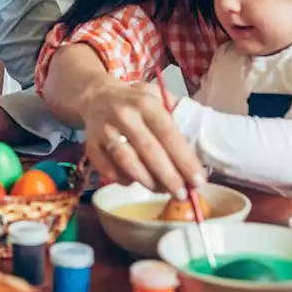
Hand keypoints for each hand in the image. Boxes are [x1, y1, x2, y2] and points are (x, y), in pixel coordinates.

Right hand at [82, 79, 203, 197]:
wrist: (96, 96)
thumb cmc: (135, 102)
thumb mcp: (158, 99)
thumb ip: (177, 118)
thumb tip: (202, 151)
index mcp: (146, 103)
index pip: (169, 134)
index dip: (184, 160)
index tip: (198, 181)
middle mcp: (124, 115)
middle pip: (149, 151)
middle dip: (169, 177)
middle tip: (183, 195)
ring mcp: (104, 130)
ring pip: (127, 162)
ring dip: (147, 181)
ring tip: (161, 190)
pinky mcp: (90, 145)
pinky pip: (108, 170)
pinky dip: (123, 180)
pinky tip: (135, 181)